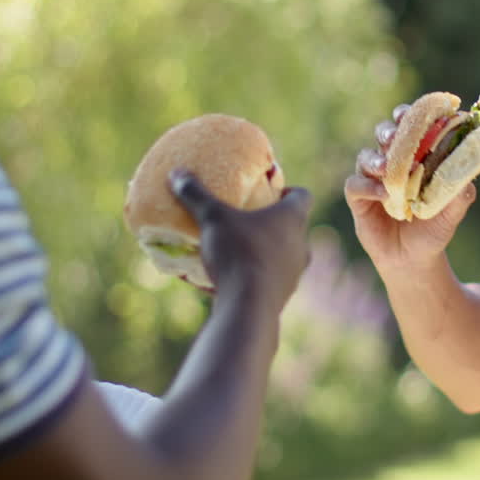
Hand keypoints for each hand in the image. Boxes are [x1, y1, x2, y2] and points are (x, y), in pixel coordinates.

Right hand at [170, 170, 312, 310]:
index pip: (303, 196)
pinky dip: (258, 275)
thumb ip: (195, 194)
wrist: (249, 307)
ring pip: (285, 255)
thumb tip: (177, 173)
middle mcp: (302, 244)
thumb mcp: (212, 218)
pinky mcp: (284, 296)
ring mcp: (295, 273)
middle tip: (248, 219)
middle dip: (273, 223)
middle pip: (293, 227)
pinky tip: (234, 278)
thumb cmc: (237, 252)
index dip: (288, 191)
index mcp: (292, 218)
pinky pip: (272, 279)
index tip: (270, 192)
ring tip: (239, 250)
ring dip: (266, 251)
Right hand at [343, 103, 475, 271]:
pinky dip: (368, 186)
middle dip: (388, 131)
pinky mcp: (359, 199)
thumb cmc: (434, 228)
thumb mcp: (453, 212)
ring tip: (387, 168)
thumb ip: (461, 192)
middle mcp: (391, 161)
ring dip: (376, 159)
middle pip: (383, 134)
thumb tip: (469, 172)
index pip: (409, 126)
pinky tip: (384, 195)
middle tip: (396, 137)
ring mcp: (372, 179)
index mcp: (415, 155)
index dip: (409, 114)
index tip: (413, 112)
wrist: (415, 259)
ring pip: (366, 157)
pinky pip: (355, 185)